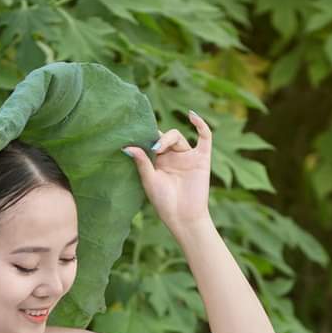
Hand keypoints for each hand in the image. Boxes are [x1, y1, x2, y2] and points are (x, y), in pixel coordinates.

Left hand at [122, 111, 212, 232]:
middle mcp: (173, 157)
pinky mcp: (202, 158)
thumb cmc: (164, 202)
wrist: (183, 217)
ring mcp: (187, 156)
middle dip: (158, 140)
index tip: (136, 132)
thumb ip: (141, 162)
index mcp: (158, 161)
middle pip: (164, 137)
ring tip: (159, 148)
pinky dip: (200, 124)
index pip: (152, 141)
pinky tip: (192, 115)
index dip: (146, 136)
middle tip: (152, 149)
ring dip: (169, 139)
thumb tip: (126, 146)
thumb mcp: (149, 180)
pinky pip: (204, 137)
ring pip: (178, 137)